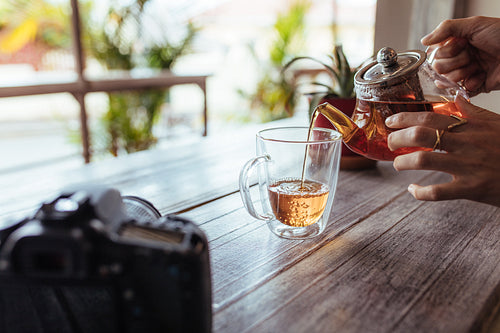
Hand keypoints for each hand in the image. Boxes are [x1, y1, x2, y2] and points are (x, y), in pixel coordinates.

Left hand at [385, 96, 499, 206]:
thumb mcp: (497, 124)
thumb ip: (474, 112)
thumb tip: (456, 98)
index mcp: (471, 127)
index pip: (431, 117)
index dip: (406, 118)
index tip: (391, 121)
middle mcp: (467, 144)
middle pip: (421, 136)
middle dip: (398, 138)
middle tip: (389, 143)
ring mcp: (469, 166)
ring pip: (424, 161)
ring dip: (404, 162)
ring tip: (398, 164)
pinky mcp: (472, 188)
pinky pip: (438, 192)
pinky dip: (420, 192)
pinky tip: (413, 190)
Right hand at [421, 16, 499, 95]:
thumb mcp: (474, 24)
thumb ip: (446, 29)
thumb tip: (423, 40)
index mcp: (457, 43)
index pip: (434, 52)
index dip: (445, 50)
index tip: (461, 44)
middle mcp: (459, 57)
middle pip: (438, 67)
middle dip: (455, 61)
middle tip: (470, 55)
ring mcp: (466, 72)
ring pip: (448, 80)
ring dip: (463, 72)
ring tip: (478, 65)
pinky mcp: (475, 86)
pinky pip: (461, 90)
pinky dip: (472, 83)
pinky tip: (482, 75)